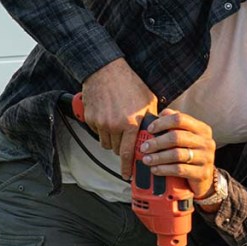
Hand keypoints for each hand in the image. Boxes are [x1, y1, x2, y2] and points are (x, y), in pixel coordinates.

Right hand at [80, 58, 156, 177]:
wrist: (106, 70)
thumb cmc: (129, 83)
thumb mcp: (148, 101)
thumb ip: (151, 119)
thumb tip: (157, 133)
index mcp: (130, 123)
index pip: (128, 153)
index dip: (127, 167)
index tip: (128, 175)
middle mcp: (114, 126)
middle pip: (115, 149)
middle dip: (121, 147)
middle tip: (125, 139)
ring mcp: (100, 122)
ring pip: (105, 142)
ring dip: (111, 138)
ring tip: (117, 123)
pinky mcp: (89, 118)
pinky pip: (96, 131)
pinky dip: (101, 128)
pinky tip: (107, 115)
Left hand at [140, 110, 216, 198]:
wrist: (204, 178)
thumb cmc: (191, 153)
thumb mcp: (187, 137)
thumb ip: (176, 124)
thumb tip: (162, 114)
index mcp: (202, 129)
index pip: (180, 119)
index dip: (162, 123)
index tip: (150, 129)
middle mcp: (206, 142)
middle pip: (177, 137)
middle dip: (157, 142)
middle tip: (144, 147)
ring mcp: (206, 158)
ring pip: (177, 154)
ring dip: (158, 157)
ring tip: (146, 159)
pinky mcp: (202, 173)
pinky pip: (179, 169)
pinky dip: (164, 169)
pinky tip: (155, 169)